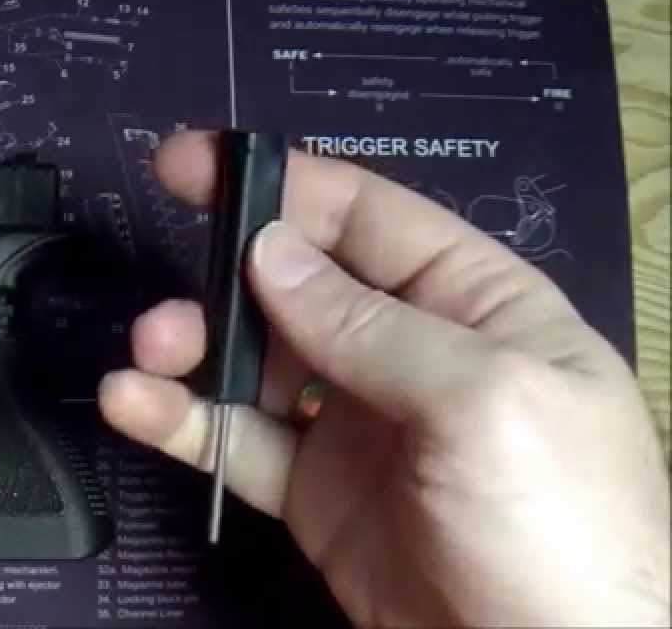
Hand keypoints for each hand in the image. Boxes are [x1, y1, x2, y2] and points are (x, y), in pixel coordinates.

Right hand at [100, 131, 670, 626]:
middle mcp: (408, 350)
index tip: (188, 161)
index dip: (278, 183)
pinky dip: (182, 419)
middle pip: (294, 285)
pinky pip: (239, 440)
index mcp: (474, 303)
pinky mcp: (314, 492)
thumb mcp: (485, 403)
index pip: (366, 217)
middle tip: (166, 300)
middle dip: (220, 278)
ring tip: (146, 353)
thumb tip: (268, 250)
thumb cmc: (555, 524)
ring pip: (254, 361)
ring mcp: (355, 423)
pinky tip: (131, 403)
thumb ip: (371, 325)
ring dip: (190, 347)